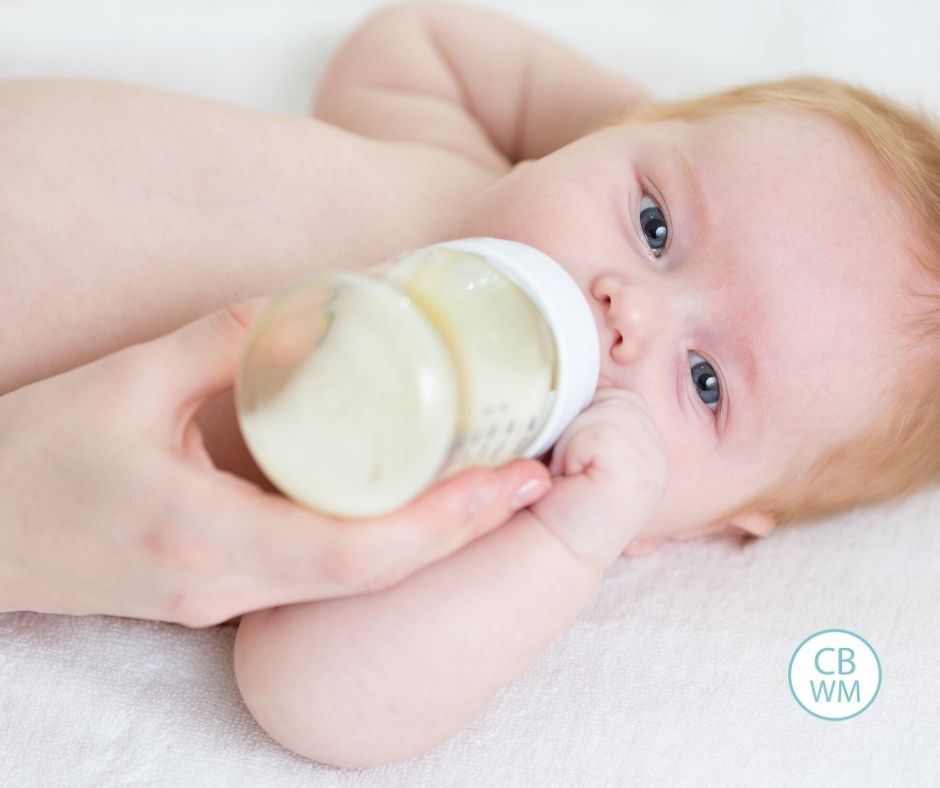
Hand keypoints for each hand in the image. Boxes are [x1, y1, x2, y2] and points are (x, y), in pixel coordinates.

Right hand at [0, 298, 550, 627]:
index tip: (510, 483)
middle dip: (464, 531)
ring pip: (354, 585)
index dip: (442, 523)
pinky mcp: (219, 596)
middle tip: (534, 479)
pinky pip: (321, 579)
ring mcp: (223, 601)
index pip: (352, 551)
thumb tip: (307, 306)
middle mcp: (223, 583)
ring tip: (495, 487)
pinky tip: (416, 506)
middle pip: (373, 576)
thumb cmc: (31, 461)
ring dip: (432, 540)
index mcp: (200, 534)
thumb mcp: (122, 384)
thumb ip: (220, 340)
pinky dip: (383, 546)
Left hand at [527, 387, 669, 570]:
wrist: (541, 545)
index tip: (564, 451)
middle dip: (575, 422)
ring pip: (606, 406)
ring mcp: (654, 465)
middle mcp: (658, 454)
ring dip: (571, 436)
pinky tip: (570, 478)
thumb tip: (594, 375)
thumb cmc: (546, 491)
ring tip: (566, 471)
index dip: (580, 411)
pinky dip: (573, 448)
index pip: (614, 392)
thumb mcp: (570, 437)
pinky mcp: (639, 476)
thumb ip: (584, 406)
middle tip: (562, 464)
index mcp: (644, 440)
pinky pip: (600, 429)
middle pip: (613, 395)